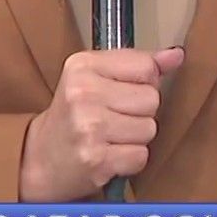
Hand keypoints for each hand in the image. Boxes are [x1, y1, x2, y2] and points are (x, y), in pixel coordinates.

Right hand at [18, 46, 185, 202]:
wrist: (40, 159)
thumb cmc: (73, 115)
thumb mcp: (96, 77)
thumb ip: (137, 64)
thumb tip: (176, 56)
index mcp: (82, 65)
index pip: (146, 67)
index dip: (144, 83)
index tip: (121, 92)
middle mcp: (83, 93)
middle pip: (151, 99)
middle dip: (140, 112)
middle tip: (113, 118)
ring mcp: (88, 127)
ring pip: (149, 129)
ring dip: (136, 138)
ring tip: (110, 137)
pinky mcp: (96, 159)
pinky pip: (141, 156)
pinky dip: (130, 160)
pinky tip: (109, 155)